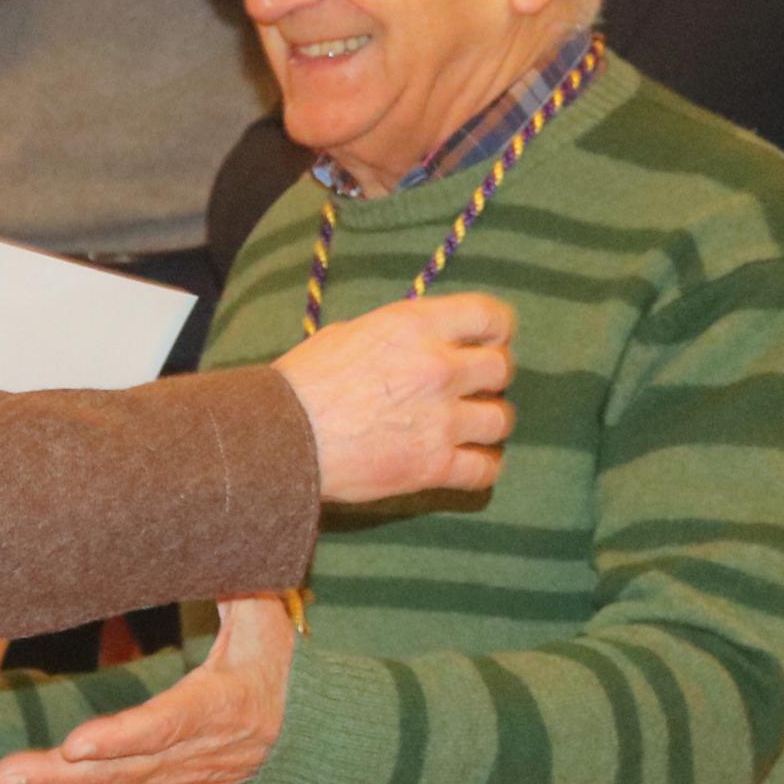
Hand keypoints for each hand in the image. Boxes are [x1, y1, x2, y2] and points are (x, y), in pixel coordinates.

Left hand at [0, 593, 293, 783]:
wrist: (311, 728)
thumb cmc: (276, 657)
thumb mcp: (262, 615)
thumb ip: (229, 583)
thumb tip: (198, 533)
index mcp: (229, 704)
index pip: (170, 724)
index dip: (121, 738)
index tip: (75, 745)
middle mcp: (207, 751)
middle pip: (130, 769)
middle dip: (66, 776)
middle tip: (5, 776)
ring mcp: (190, 778)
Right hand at [272, 291, 515, 501]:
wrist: (281, 436)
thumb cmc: (303, 382)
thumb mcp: (348, 334)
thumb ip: (396, 336)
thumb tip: (419, 341)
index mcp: (416, 327)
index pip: (490, 315)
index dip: (498, 329)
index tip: (491, 341)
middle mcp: (438, 368)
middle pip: (502, 368)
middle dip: (491, 378)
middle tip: (474, 388)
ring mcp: (441, 420)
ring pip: (501, 419)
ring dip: (488, 423)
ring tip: (470, 428)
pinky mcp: (433, 466)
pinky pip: (485, 469)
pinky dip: (481, 467)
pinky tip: (468, 463)